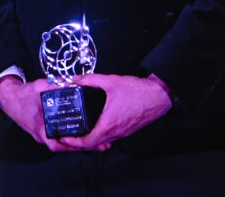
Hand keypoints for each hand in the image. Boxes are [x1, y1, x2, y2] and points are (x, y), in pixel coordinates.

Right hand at [0, 75, 76, 151]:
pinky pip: (49, 138)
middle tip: (83, 139)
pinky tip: (67, 130)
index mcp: (39, 125)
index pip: (55, 144)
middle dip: (70, 145)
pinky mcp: (37, 132)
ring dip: (65, 141)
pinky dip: (58, 136)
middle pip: (57, 146)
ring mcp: (37, 134)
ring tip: (79, 136)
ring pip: (53, 143)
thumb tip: (72, 83)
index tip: (80, 142)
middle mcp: (38, 133)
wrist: (10, 98)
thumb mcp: (40, 86)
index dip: (68, 146)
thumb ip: (57, 85)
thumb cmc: (23, 94)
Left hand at [58, 73, 172, 151]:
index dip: (74, 143)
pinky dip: (101, 135)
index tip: (64, 138)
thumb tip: (75, 80)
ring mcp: (123, 133)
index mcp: (109, 124)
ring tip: (80, 131)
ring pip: (103, 142)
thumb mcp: (111, 81)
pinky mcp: (128, 129)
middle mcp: (116, 132)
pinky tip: (98, 125)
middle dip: (79, 143)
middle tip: (68, 135)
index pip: (88, 143)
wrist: (160, 96)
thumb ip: (90, 79)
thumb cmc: (138, 91)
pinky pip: (111, 137)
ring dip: (91, 140)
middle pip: (94, 145)